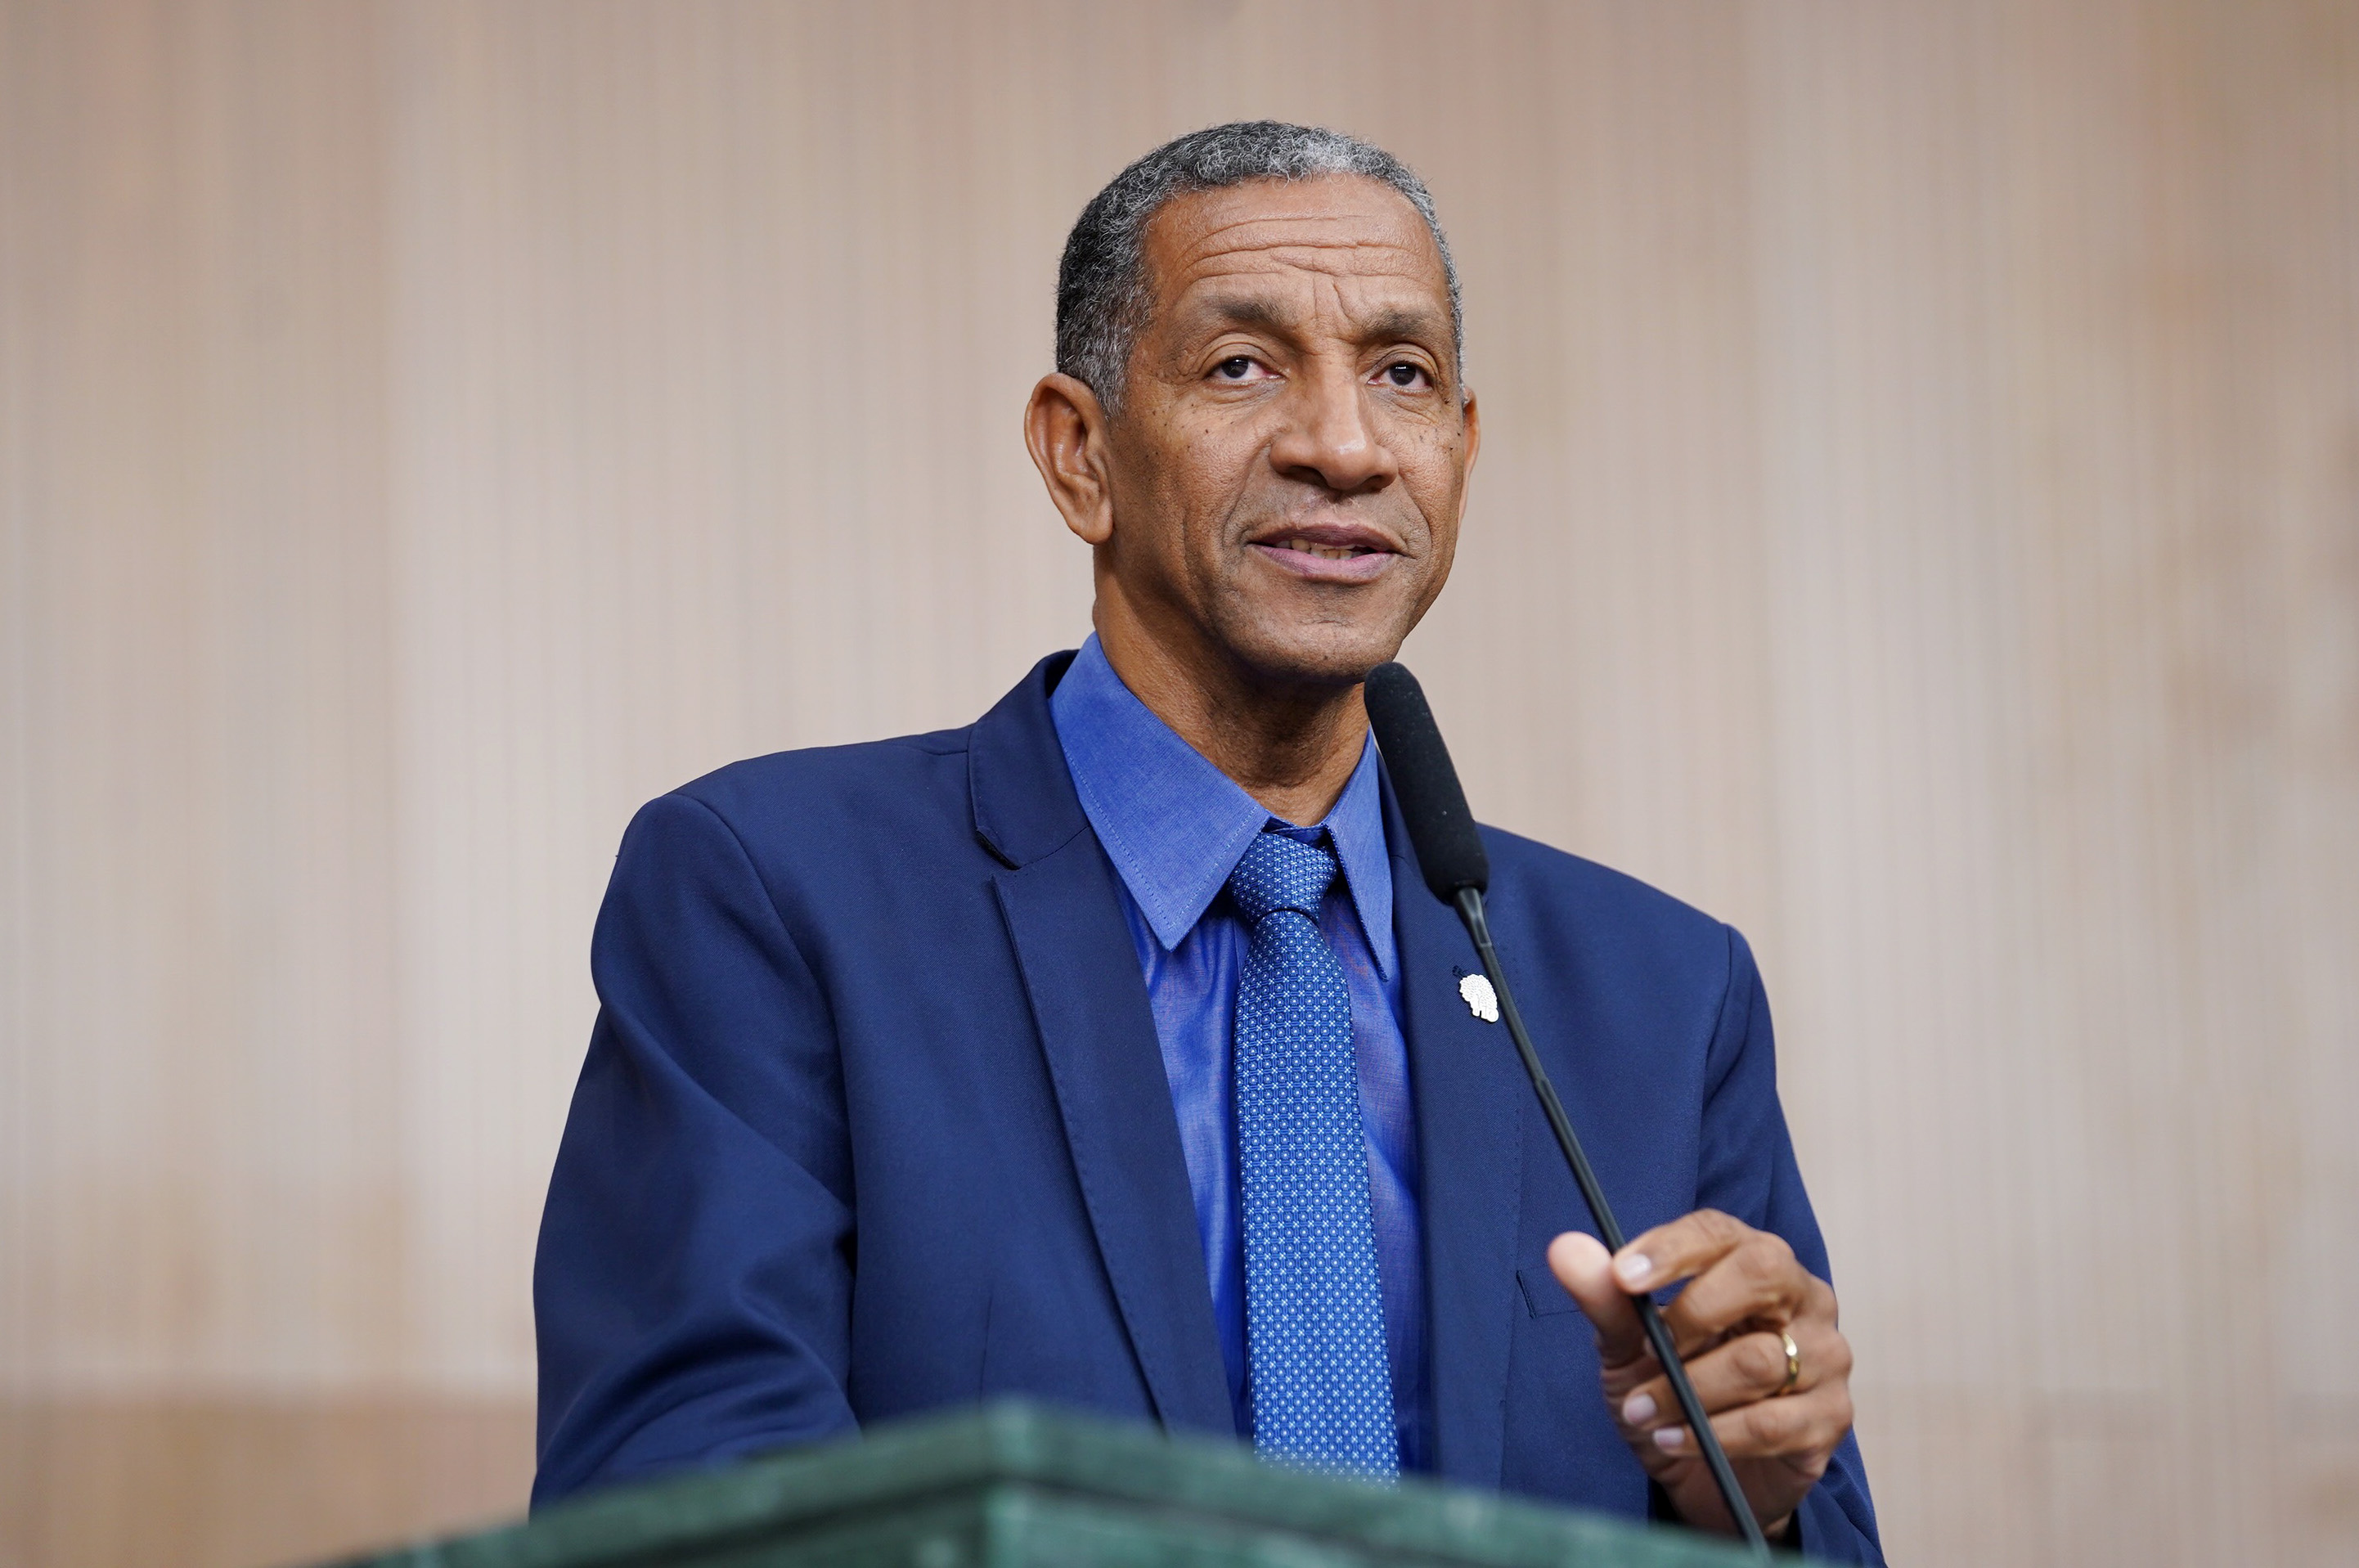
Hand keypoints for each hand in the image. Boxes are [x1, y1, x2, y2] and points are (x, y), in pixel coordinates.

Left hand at [1548, 1211, 1852, 1539]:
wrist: (1704, 1471)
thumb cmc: (1671, 1388)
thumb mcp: (1626, 1345)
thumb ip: (1605, 1298)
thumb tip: (1563, 1247)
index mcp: (1752, 1260)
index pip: (1718, 1232)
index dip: (1670, 1248)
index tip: (1622, 1275)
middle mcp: (1802, 1297)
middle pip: (1761, 1272)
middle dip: (1693, 1311)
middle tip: (1647, 1350)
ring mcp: (1825, 1356)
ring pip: (1760, 1361)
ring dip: (1688, 1392)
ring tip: (1642, 1412)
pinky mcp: (1831, 1416)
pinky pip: (1773, 1423)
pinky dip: (1713, 1435)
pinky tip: (1673, 1440)